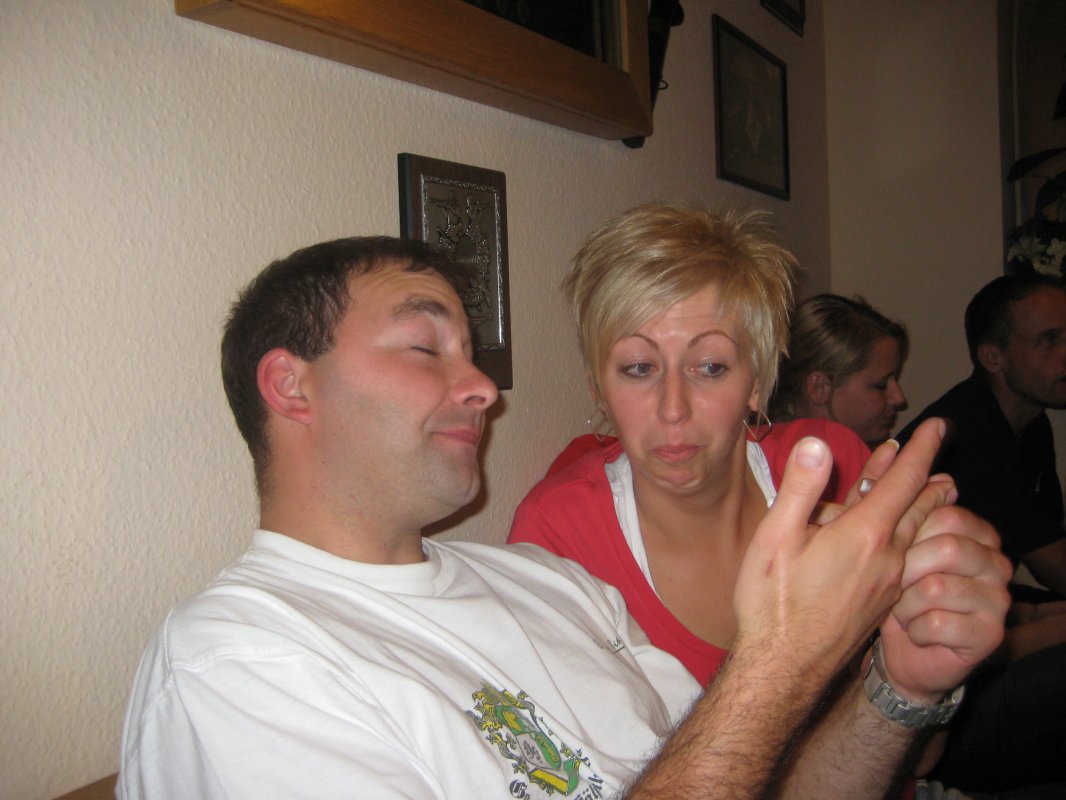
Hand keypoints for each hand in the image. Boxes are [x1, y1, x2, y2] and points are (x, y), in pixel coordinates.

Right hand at [734, 418, 956, 678]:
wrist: (783, 668)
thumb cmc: (772, 603)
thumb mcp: (776, 537)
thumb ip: (800, 487)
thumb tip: (818, 444)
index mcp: (863, 535)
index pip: (903, 482)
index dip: (920, 450)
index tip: (937, 426)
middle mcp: (885, 558)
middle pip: (918, 508)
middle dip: (928, 476)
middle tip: (938, 454)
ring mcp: (886, 583)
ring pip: (913, 534)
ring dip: (924, 506)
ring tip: (937, 488)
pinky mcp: (880, 603)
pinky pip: (902, 557)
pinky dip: (907, 533)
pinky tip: (895, 536)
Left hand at [880, 504, 1011, 701]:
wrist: (900, 652)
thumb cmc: (887, 592)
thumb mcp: (877, 537)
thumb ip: (881, 493)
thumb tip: (887, 448)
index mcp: (970, 531)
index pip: (944, 508)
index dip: (914, 512)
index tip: (895, 519)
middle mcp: (991, 559)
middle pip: (944, 544)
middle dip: (903, 567)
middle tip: (893, 583)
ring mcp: (996, 597)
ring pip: (935, 586)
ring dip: (904, 603)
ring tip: (902, 610)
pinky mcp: (989, 633)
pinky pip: (937, 622)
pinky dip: (913, 628)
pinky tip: (914, 631)